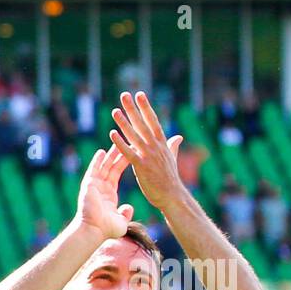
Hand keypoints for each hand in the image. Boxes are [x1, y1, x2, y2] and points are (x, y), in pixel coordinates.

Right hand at [74, 144, 133, 240]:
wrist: (93, 231)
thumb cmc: (106, 229)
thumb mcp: (121, 221)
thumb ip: (125, 213)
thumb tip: (128, 208)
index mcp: (109, 194)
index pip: (117, 173)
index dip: (124, 162)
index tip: (131, 152)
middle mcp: (101, 188)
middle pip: (111, 166)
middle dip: (118, 154)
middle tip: (125, 140)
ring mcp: (94, 186)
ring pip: (103, 166)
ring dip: (110, 154)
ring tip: (116, 141)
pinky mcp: (88, 186)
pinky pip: (93, 171)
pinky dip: (97, 161)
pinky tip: (101, 151)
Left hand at [109, 91, 185, 211]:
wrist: (172, 195)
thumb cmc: (170, 179)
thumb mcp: (172, 159)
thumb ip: (173, 146)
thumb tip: (178, 136)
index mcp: (162, 143)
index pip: (153, 121)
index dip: (146, 107)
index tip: (140, 95)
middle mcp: (156, 146)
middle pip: (142, 123)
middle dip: (133, 108)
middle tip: (125, 94)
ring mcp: (148, 155)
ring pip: (134, 135)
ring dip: (124, 122)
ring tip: (114, 110)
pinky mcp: (141, 166)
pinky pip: (128, 152)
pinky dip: (120, 142)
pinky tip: (112, 133)